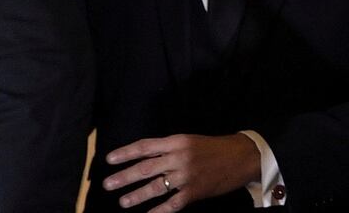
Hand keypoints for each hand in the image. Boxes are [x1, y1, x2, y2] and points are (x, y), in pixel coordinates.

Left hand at [103, 133, 260, 211]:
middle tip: (108, 184)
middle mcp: (179, 157)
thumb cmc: (213, 148)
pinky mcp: (194, 192)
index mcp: (177, 141)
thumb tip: (143, 158)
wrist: (241, 157)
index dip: (126, 153)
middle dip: (124, 177)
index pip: (145, 147)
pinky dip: (159, 211)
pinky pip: (172, 204)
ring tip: (123, 201)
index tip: (109, 160)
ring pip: (156, 187)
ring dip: (137, 195)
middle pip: (145, 168)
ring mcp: (186, 176)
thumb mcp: (189, 141)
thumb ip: (168, 149)